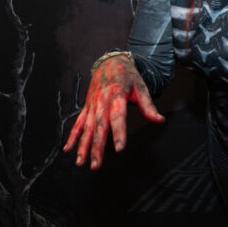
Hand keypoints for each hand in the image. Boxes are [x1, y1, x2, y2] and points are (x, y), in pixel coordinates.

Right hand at [63, 54, 164, 168]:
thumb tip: (160, 120)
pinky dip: (72, 136)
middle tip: (96, 165)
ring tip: (81, 163)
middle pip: (99, 128)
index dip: (119, 133)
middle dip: (96, 147)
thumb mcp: (141, 87)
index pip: (118, 117)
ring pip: (87, 128)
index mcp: (117, 96)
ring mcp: (92, 105)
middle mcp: (102, 102)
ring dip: (83, 146)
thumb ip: (149, 106)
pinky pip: (78, 123)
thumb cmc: (128, 76)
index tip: (119, 148)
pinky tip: (68, 149)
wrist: (110, 62)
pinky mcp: (87, 107)